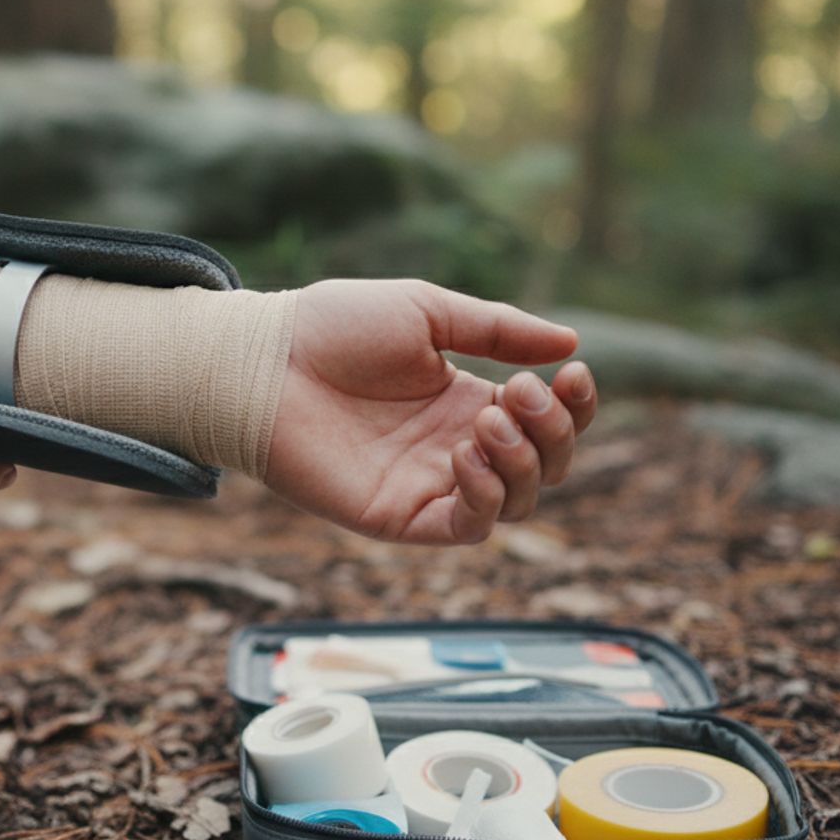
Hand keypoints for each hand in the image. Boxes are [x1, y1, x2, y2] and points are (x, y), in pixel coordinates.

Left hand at [265, 279, 593, 544]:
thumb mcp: (425, 312)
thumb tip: (569, 344)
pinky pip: (468, 528)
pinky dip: (485, 497)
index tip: (573, 372)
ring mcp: (430, 485)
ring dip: (523, 463)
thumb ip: (497, 329)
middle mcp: (456, 447)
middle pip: (544, 466)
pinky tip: (465, 454)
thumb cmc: (333, 329)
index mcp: (465, 401)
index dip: (574, 406)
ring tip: (487, 421)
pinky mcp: (400, 516)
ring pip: (518, 502)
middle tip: (516, 391)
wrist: (264, 362)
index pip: (546, 421)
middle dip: (553, 431)